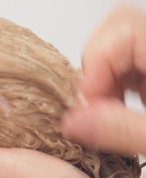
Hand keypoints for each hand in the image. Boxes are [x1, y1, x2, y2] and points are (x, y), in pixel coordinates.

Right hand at [62, 4, 145, 154]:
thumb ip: (122, 130)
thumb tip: (70, 122)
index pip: (120, 33)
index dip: (96, 69)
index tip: (89, 108)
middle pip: (113, 29)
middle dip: (95, 70)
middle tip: (98, 107)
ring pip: (116, 44)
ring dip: (103, 79)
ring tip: (112, 112)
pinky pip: (126, 59)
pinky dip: (114, 83)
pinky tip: (123, 108)